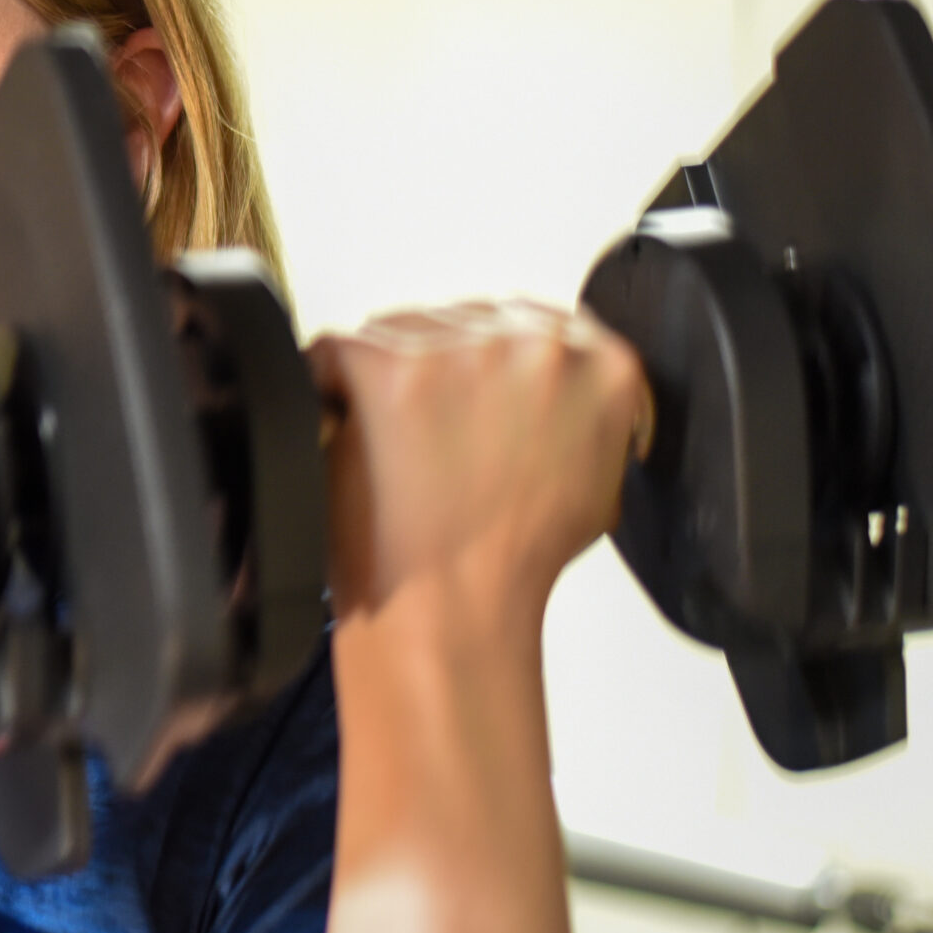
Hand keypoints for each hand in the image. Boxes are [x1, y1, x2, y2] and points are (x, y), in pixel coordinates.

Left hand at [308, 300, 647, 629]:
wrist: (452, 609)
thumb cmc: (509, 561)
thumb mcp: (595, 480)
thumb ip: (582, 410)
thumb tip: (554, 384)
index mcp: (601, 365)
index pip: (536, 326)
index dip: (491, 369)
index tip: (470, 398)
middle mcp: (535, 343)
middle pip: (466, 323)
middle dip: (440, 373)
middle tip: (430, 440)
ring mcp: (458, 347)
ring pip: (402, 333)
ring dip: (388, 380)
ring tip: (397, 454)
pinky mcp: (385, 362)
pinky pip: (336, 352)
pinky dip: (331, 391)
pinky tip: (351, 438)